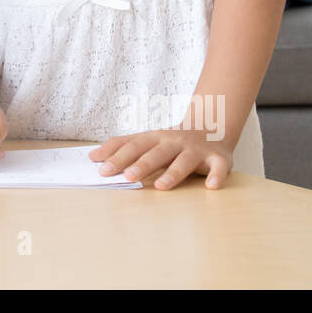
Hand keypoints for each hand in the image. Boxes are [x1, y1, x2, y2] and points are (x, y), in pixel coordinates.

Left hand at [89, 126, 235, 189]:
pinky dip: (216, 176)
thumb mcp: (146, 139)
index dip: (118, 156)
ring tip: (161, 186)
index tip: (102, 168)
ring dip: (172, 173)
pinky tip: (211, 186)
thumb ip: (121, 147)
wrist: (211, 126)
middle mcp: (174, 142)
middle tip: (127, 177)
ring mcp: (196, 150)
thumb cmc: (170, 141)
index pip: (134, 145)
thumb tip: (92, 156)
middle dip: (141, 164)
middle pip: (156, 153)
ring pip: (184, 161)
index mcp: (155, 137)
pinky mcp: (218, 159)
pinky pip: (219, 167)